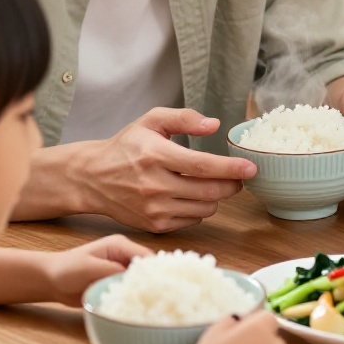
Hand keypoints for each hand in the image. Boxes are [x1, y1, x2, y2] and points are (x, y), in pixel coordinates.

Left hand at [42, 235, 152, 306]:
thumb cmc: (66, 269)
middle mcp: (124, 256)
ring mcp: (120, 270)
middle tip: (158, 299)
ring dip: (143, 291)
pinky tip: (137, 307)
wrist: (50, 280)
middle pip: (147, 269)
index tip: (161, 287)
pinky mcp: (116, 283)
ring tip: (151, 305)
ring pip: (141, 281)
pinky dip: (134, 298)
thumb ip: (112, 270)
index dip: (155, 270)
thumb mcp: (89, 267)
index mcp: (120, 245)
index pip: (146, 256)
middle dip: (152, 282)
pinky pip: (131, 290)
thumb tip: (135, 278)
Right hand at [79, 108, 255, 233]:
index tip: (251, 167)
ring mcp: (153, 208)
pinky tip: (191, 196)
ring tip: (214, 184)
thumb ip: (184, 118)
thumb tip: (214, 125)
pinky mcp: (154, 225)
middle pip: (209, 191)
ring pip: (205, 208)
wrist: (92, 178)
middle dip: (233, 185)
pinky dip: (200, 209)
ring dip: (217, 197)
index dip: (231, 168)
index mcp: (155, 155)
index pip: (202, 165)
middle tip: (240, 177)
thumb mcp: (151, 121)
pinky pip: (192, 220)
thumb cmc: (126, 146)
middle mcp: (154, 185)